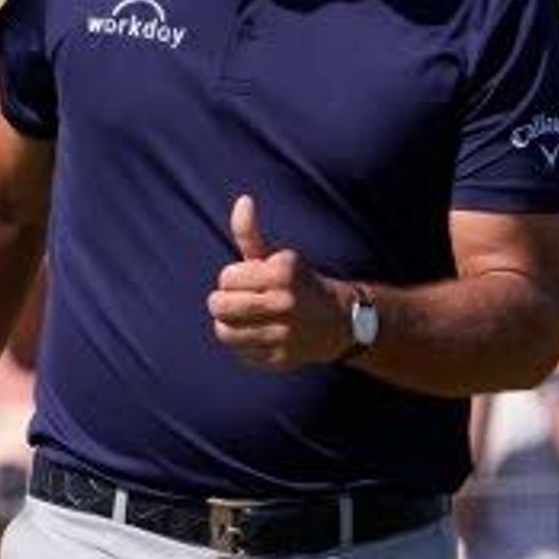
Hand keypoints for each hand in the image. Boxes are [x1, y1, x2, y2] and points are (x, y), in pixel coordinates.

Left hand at [206, 195, 355, 372]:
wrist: (338, 321)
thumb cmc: (296, 284)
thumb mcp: (276, 257)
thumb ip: (250, 233)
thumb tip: (242, 200)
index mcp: (282, 272)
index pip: (226, 278)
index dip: (232, 279)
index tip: (247, 281)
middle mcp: (285, 302)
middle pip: (220, 306)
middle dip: (223, 302)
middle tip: (237, 301)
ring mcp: (284, 333)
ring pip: (225, 332)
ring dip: (228, 325)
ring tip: (243, 319)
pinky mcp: (280, 359)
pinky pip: (240, 354)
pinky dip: (243, 346)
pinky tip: (258, 336)